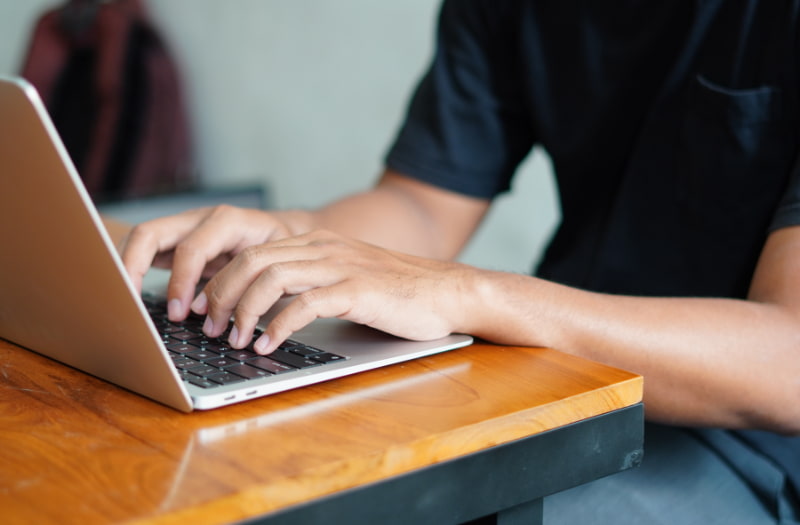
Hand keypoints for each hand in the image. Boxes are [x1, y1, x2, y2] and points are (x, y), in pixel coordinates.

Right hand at [120, 205, 310, 320]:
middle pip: (150, 233)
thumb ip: (249, 286)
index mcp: (229, 221)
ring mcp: (186, 227)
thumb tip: (220, 318)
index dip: (181, 281)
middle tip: (131, 305)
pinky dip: (134, 270)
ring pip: (141, 238)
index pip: (191, 248)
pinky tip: (133, 296)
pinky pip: (146, 250)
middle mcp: (201, 219)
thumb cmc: (285, 250)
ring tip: (126, 303)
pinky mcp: (178, 241)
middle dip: (133, 268)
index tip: (179, 313)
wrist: (289, 232)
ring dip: (128, 269)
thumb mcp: (276, 265)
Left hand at [189, 229, 474, 353]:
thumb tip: (262, 312)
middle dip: (220, 296)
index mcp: (314, 242)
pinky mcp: (357, 290)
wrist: (445, 292)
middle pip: (251, 261)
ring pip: (271, 278)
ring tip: (234, 340)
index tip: (202, 309)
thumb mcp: (342, 278)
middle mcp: (322, 247)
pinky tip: (269, 345)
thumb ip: (307, 283)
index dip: (218, 280)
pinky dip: (279, 326)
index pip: (250, 252)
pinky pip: (306, 304)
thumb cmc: (393, 293)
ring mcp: (340, 266)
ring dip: (243, 311)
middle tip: (208, 328)